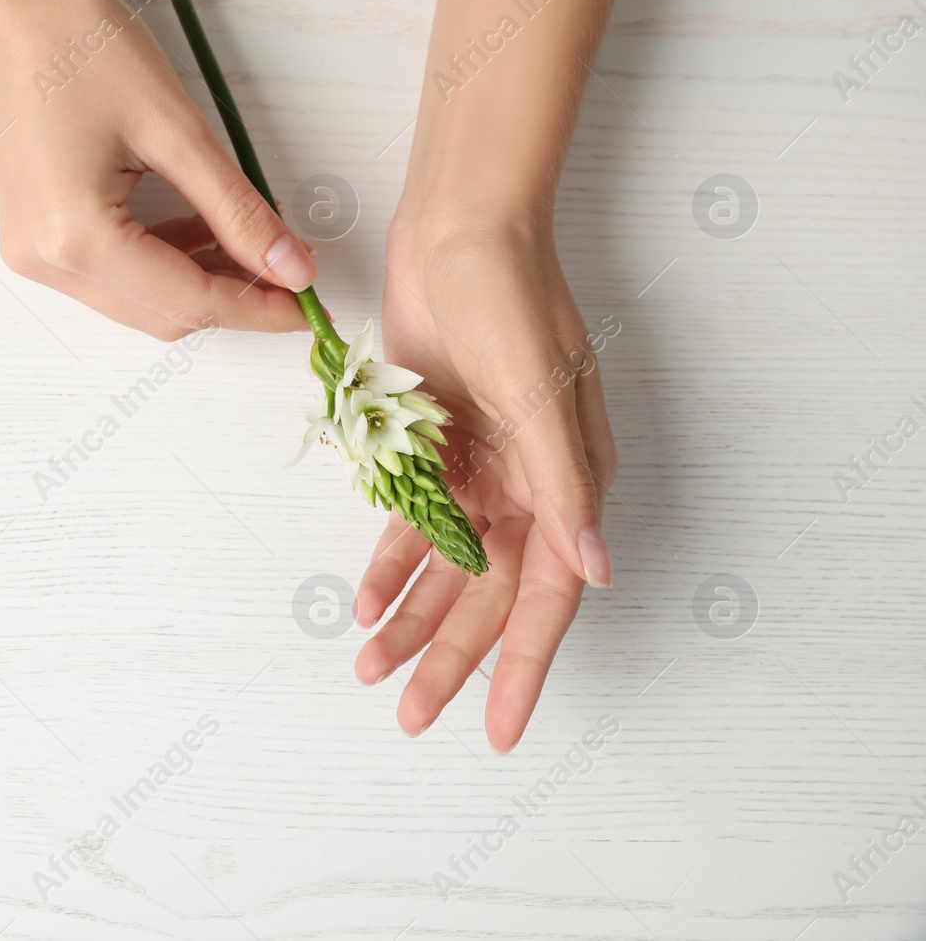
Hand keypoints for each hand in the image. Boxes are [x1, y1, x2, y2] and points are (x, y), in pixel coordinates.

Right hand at [0, 0, 316, 339]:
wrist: (10, 5)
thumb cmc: (81, 46)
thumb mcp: (176, 130)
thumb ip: (238, 210)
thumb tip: (292, 267)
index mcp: (77, 237)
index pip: (189, 301)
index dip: (259, 308)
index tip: (312, 304)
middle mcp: (46, 261)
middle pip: (163, 314)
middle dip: (233, 299)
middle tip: (292, 272)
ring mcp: (32, 252)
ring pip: (139, 301)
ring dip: (199, 281)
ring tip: (253, 242)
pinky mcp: (33, 236)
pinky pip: (112, 274)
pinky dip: (162, 261)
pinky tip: (200, 229)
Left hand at [351, 209, 617, 752]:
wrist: (458, 230)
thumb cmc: (510, 299)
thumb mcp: (539, 394)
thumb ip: (561, 489)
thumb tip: (595, 573)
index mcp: (567, 483)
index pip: (546, 600)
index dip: (520, 669)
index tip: (497, 730)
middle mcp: (527, 486)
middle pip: (486, 597)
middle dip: (448, 657)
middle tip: (409, 715)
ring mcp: (479, 467)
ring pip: (445, 568)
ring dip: (411, 618)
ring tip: (371, 671)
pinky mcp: (433, 444)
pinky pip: (412, 522)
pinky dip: (389, 561)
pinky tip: (363, 599)